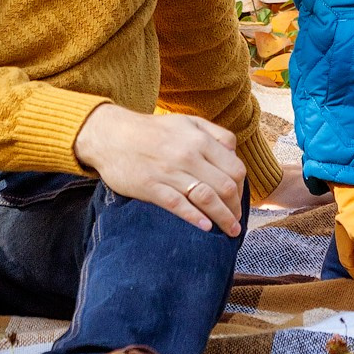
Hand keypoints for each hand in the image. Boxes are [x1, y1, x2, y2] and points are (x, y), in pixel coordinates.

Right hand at [73, 104, 245, 234]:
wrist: (111, 135)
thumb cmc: (152, 130)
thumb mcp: (187, 122)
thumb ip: (215, 134)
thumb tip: (234, 154)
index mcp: (200, 140)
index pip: (235, 168)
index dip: (243, 188)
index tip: (240, 200)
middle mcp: (188, 155)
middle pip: (225, 186)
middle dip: (236, 208)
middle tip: (237, 221)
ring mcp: (169, 172)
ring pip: (206, 198)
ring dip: (223, 218)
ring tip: (230, 231)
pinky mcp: (151, 187)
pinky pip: (178, 205)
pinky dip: (195, 217)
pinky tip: (206, 227)